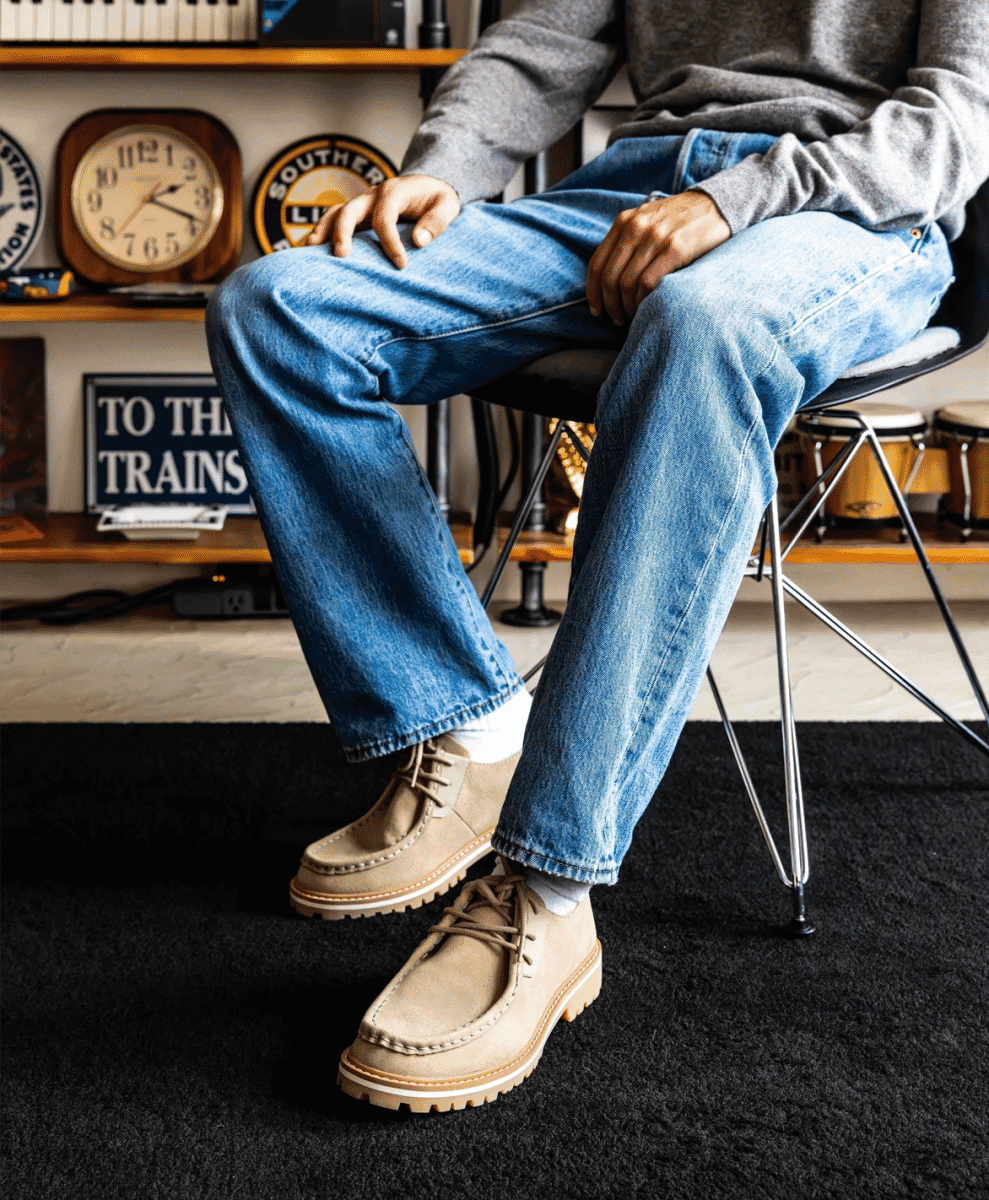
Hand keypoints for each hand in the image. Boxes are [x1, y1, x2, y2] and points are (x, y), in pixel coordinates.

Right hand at [306, 175, 460, 268]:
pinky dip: (321, 232)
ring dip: (322, 230)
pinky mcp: (356, 213)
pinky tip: (310, 249)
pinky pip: (333, 219)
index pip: (385, 217)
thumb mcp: (448, 206)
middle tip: (342, 256)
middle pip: (350, 210)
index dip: (390, 243)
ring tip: (310, 250)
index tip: (401, 265)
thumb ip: (436, 222)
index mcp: (395, 191)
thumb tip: (418, 241)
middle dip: (343, 232)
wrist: (429, 186)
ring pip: (335, 213)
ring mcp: (361, 203)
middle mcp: (373, 195)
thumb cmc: (438, 199)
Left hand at [586, 191, 730, 324]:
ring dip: (627, 307)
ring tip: (632, 318)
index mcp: (624, 221)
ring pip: (627, 283)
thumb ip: (628, 241)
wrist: (718, 204)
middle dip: (610, 305)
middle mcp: (636, 227)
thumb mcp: (648, 221)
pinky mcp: (676, 248)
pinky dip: (643, 301)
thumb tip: (608, 280)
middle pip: (610, 278)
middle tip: (616, 320)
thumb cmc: (680, 221)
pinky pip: (648, 283)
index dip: (593, 292)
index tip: (597, 311)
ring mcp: (655, 237)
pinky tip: (647, 308)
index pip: (596, 264)